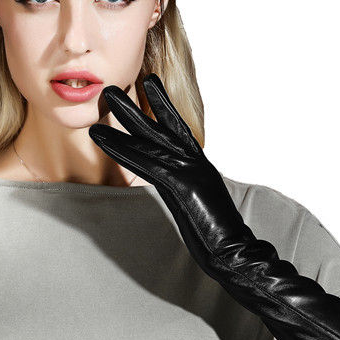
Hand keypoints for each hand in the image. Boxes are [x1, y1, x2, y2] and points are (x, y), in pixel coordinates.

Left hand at [88, 73, 253, 270]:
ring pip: (152, 138)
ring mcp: (190, 171)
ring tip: (107, 96)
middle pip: (162, 126)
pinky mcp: (183, 185)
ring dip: (126, 116)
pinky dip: (123, 149)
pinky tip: (103, 138)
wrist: (236, 254)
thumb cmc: (217, 238)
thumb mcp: (198, 208)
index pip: (178, 131)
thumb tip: (176, 190)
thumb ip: (186, 193)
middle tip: (114, 86)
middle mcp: (195, 163)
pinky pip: (146, 163)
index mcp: (200, 167)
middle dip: (138, 105)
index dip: (162, 108)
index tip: (149, 86)